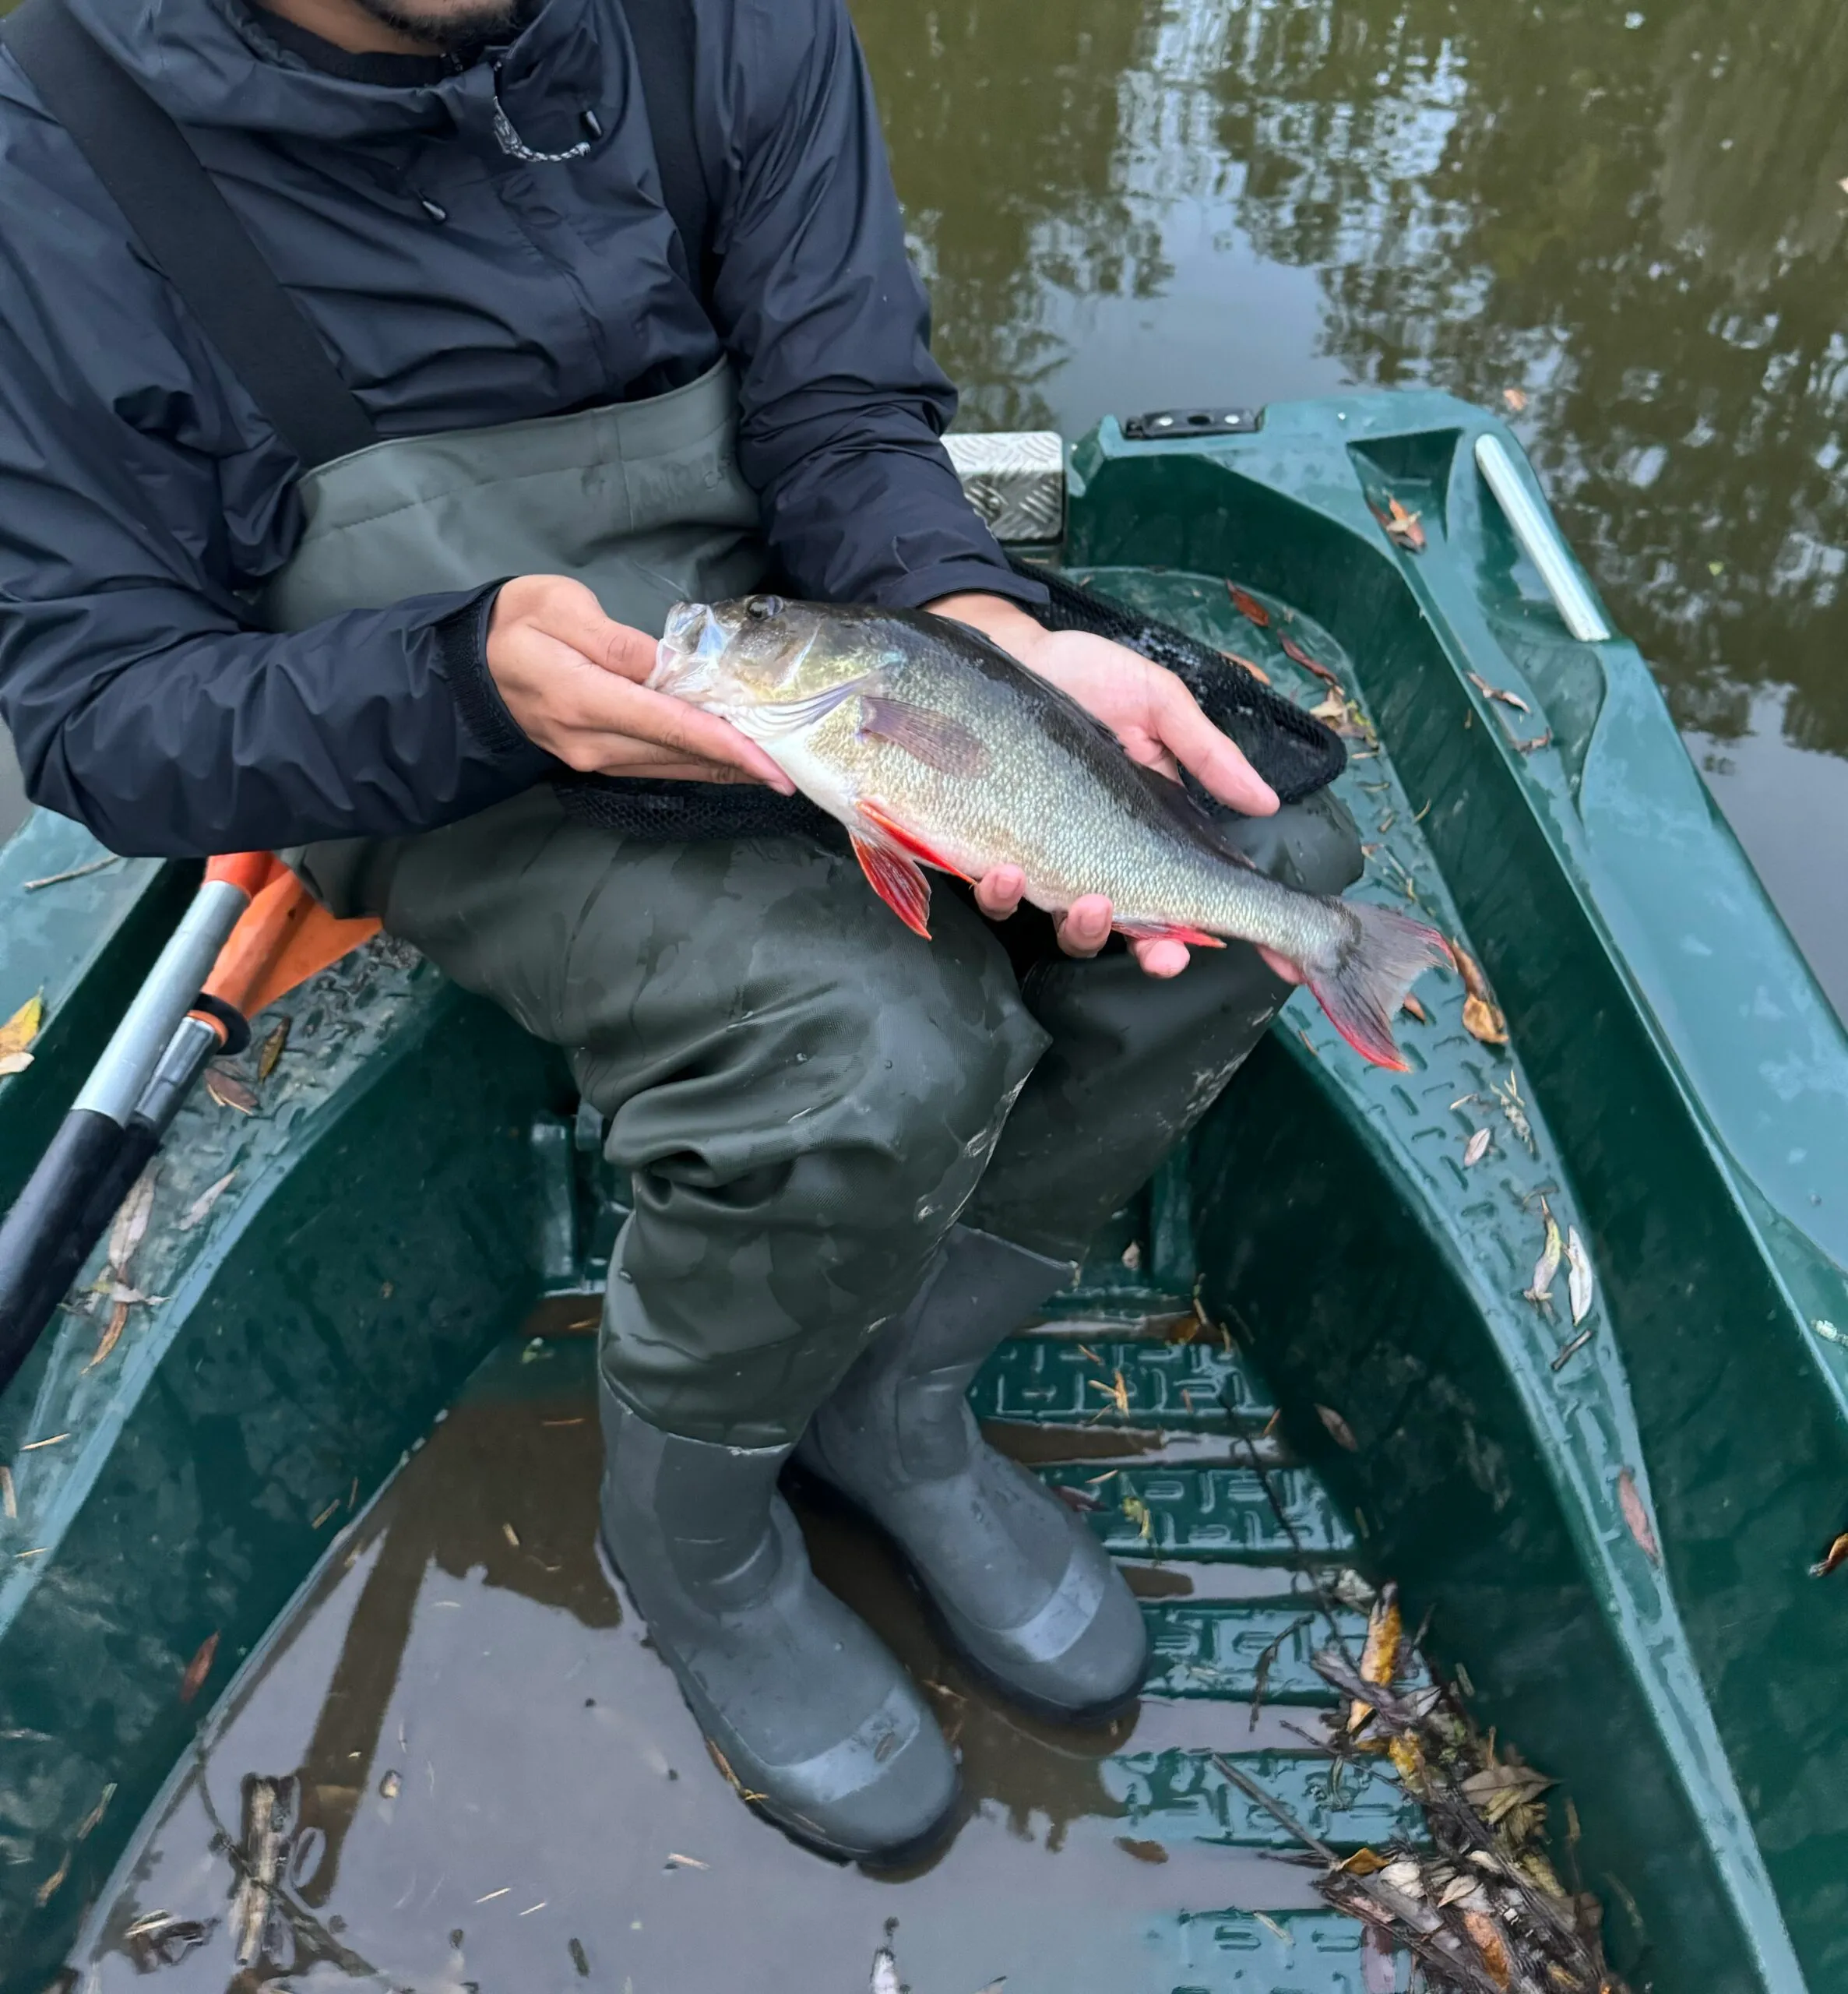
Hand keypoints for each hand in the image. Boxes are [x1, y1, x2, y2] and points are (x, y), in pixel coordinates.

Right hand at [486, 576, 793, 789]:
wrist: (463, 667)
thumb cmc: (512, 623)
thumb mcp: (560, 608)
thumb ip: (617, 643)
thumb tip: (669, 667)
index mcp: (585, 698)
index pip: (673, 726)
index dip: (728, 746)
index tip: (773, 766)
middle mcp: (592, 741)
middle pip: (681, 755)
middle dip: (740, 762)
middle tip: (794, 765)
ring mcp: (592, 758)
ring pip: (672, 768)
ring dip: (724, 769)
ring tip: (774, 769)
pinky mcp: (593, 761)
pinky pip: (656, 766)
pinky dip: (695, 763)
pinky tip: (728, 761)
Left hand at [927, 594, 1292, 978]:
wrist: (1007, 652)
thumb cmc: (1086, 676)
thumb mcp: (1157, 703)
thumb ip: (1205, 753)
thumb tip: (1265, 803)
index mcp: (1153, 832)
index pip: (1200, 895)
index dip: (1236, 932)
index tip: (1280, 966)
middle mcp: (1104, 857)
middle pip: (1139, 932)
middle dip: (1155, 954)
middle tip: (1166, 953)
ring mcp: (1048, 861)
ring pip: (1070, 928)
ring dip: (1083, 929)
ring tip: (1087, 901)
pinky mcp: (992, 852)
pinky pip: (998, 897)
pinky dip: (1002, 894)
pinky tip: (1004, 869)